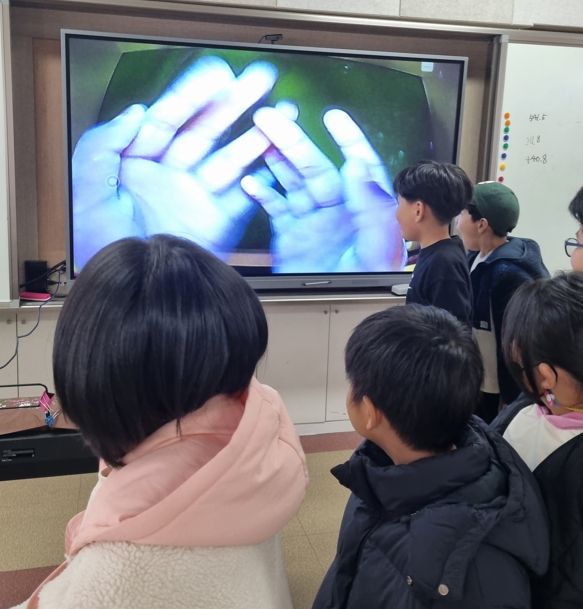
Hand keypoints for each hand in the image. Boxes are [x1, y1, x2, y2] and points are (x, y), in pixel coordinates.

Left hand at [72, 57, 278, 268]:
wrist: (130, 294)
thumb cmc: (101, 248)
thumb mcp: (88, 192)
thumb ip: (104, 145)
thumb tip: (135, 112)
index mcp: (139, 164)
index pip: (169, 120)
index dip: (194, 95)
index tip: (219, 74)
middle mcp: (171, 176)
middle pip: (207, 132)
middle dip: (234, 105)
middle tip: (261, 81)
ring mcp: (197, 198)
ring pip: (232, 159)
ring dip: (257, 137)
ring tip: (284, 116)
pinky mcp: (217, 223)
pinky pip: (244, 196)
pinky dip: (263, 179)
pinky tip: (277, 158)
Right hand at [240, 107, 405, 272]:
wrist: (341, 308)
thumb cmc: (367, 281)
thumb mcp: (377, 247)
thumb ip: (369, 205)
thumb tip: (356, 164)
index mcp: (362, 206)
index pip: (356, 164)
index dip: (348, 138)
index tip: (334, 118)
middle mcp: (336, 208)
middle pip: (314, 167)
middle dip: (293, 141)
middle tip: (272, 118)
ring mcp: (312, 219)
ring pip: (292, 181)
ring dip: (276, 158)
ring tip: (258, 136)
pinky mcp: (291, 234)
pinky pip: (276, 206)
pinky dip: (262, 192)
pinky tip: (250, 180)